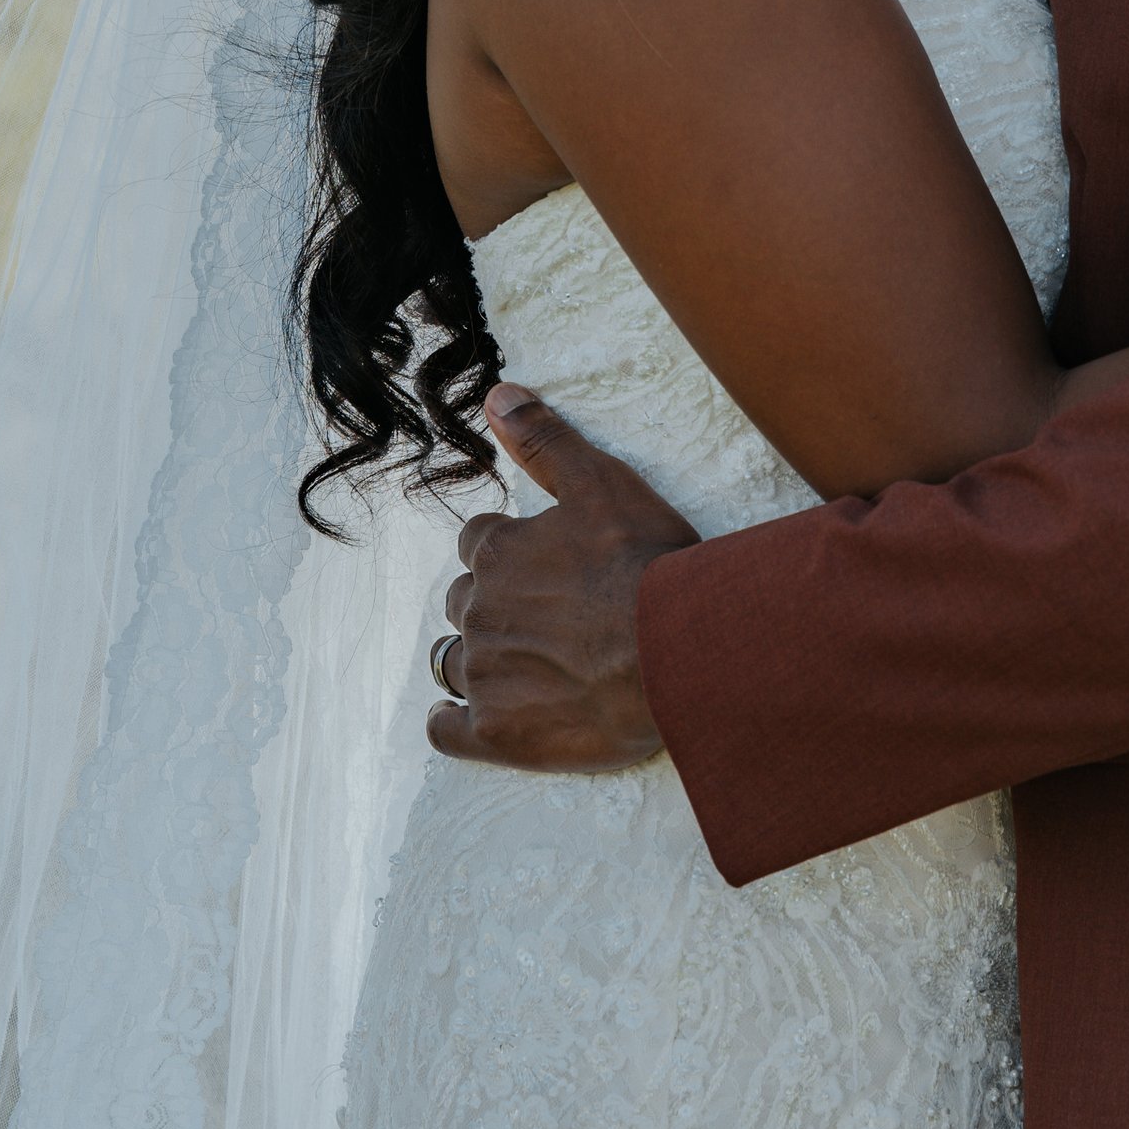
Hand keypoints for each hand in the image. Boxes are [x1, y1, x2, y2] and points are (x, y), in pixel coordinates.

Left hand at [426, 386, 698, 772]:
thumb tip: (497, 395)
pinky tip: (477, 719)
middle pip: (465, 602)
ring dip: (479, 660)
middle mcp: (479, 609)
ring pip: (455, 661)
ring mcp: (484, 674)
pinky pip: (446, 730)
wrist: (682, 651)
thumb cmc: (648, 565)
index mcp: (498, 552)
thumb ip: (545, 441)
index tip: (546, 568)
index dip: (511, 554)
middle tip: (550, 620)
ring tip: (527, 668)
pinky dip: (454, 723)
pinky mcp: (496, 733)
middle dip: (496, 606)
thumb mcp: (602, 483)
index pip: (478, 545)